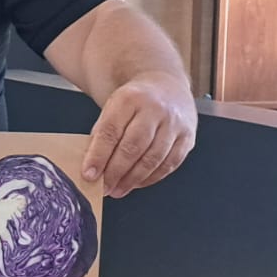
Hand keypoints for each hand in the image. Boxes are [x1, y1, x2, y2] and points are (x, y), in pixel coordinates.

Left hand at [83, 70, 195, 196]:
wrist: (165, 86)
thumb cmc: (134, 102)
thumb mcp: (112, 108)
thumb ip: (102, 135)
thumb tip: (92, 168)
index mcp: (129, 99)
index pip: (111, 131)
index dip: (98, 156)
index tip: (88, 175)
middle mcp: (155, 109)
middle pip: (133, 147)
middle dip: (116, 172)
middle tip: (104, 188)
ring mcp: (174, 123)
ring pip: (153, 158)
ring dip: (133, 179)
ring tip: (118, 190)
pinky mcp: (188, 136)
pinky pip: (170, 163)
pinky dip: (151, 178)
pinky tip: (137, 183)